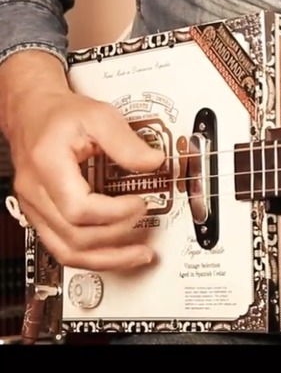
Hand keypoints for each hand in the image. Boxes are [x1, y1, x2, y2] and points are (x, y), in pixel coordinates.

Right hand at [4, 60, 164, 270]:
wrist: (32, 112)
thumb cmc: (61, 115)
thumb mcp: (99, 115)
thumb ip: (127, 141)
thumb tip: (154, 163)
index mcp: (47, 165)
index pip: (77, 209)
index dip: (114, 213)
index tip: (140, 202)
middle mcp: (35, 192)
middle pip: (73, 237)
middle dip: (116, 236)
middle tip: (144, 218)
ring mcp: (35, 208)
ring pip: (65, 252)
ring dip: (106, 259)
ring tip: (139, 256)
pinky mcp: (42, 216)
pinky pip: (64, 247)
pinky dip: (93, 256)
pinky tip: (118, 254)